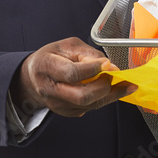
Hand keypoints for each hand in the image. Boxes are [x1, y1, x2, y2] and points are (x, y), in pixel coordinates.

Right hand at [11, 37, 135, 117]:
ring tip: (123, 84)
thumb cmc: (52, 57)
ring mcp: (56, 104)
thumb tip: (109, 66)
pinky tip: (110, 90)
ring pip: (89, 105)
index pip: (72, 73)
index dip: (93, 70)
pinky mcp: (65, 112)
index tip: (108, 64)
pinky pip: (90, 109)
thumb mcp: (68, 46)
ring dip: (110, 94)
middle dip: (104, 86)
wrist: (35, 75)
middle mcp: (49, 88)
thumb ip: (88, 54)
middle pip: (82, 95)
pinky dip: (104, 100)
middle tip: (114, 76)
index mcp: (46, 66)